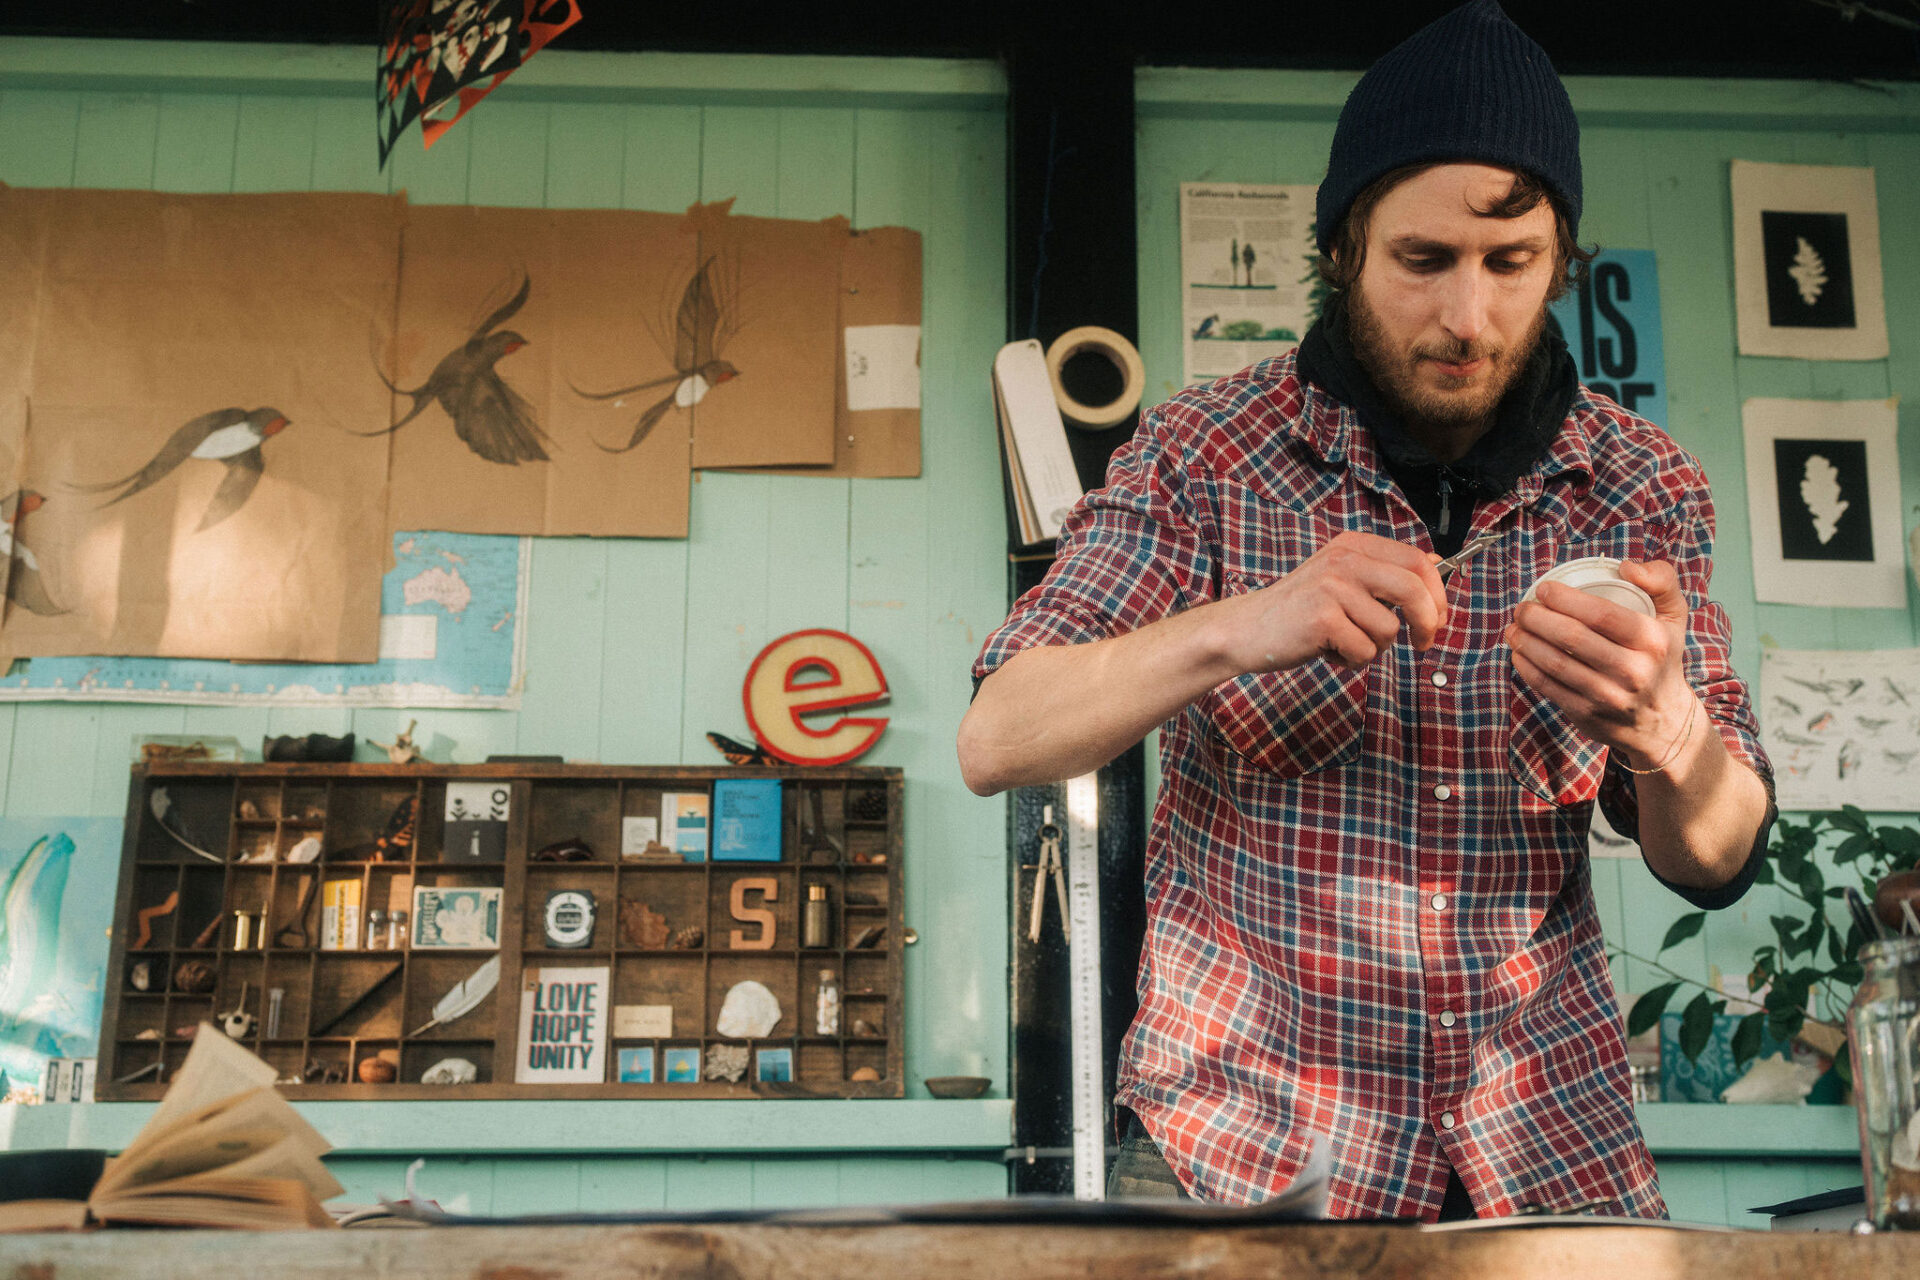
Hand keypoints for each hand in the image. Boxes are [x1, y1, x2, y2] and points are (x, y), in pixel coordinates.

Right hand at [1220, 530, 1448, 672]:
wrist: (1246, 629)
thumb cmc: (1299, 611)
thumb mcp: (1343, 580)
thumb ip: (1385, 572)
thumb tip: (1438, 566)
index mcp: (1354, 546)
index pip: (1417, 561)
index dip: (1438, 594)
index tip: (1439, 619)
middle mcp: (1344, 560)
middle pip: (1413, 590)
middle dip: (1428, 623)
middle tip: (1423, 643)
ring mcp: (1332, 587)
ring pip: (1389, 629)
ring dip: (1373, 648)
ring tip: (1343, 643)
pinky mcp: (1322, 618)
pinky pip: (1364, 651)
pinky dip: (1351, 662)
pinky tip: (1327, 651)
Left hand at [1504, 559, 1696, 763]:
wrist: (1662, 720)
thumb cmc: (1660, 657)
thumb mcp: (1674, 617)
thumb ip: (1661, 580)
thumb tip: (1625, 566)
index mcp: (1652, 641)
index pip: (1602, 614)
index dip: (1565, 599)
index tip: (1544, 589)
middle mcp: (1633, 671)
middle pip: (1572, 637)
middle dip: (1537, 618)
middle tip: (1523, 608)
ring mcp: (1609, 696)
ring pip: (1555, 663)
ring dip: (1526, 641)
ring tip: (1514, 628)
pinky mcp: (1588, 714)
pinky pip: (1548, 687)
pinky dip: (1527, 667)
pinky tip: (1519, 652)